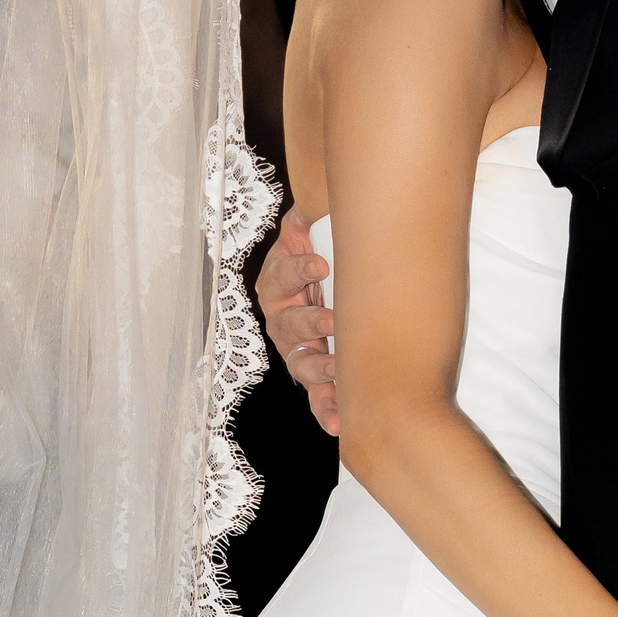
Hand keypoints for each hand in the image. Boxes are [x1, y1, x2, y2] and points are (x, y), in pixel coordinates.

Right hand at [256, 206, 336, 434]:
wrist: (325, 272)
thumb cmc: (319, 247)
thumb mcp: (309, 225)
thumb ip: (309, 212)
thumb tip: (315, 193)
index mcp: (279, 281)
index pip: (283, 274)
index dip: (298, 269)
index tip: (321, 264)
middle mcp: (282, 317)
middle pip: (288, 323)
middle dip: (310, 321)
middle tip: (332, 320)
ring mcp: (296, 348)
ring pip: (300, 362)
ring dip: (318, 367)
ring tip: (336, 370)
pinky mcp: (314, 372)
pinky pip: (316, 394)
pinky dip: (325, 409)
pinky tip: (338, 424)